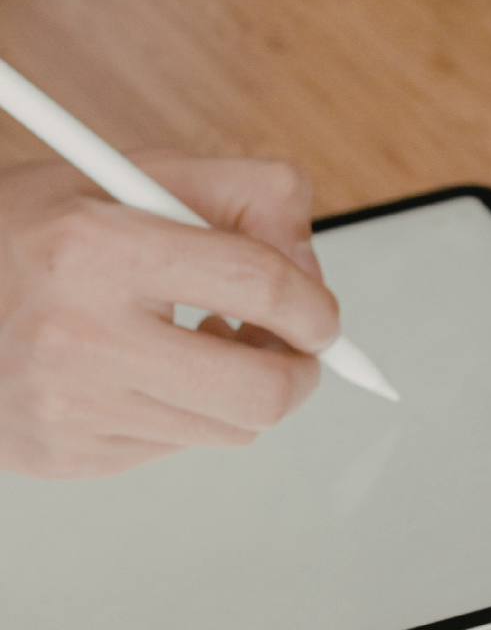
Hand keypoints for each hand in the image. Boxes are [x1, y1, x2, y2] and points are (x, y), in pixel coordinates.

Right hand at [0, 155, 339, 477]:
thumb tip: (311, 267)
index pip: (257, 285)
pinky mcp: (65, 454)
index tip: (322, 314)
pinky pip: (176, 447)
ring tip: (200, 341)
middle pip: (260, 391)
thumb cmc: (29, 232)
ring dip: (241, 389)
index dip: (315, 305)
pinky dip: (185, 410)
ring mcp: (68, 407)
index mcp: (96, 248)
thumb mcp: (130, 175)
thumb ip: (243, 195)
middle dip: (300, 372)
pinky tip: (145, 370)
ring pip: (230, 428)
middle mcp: (77, 335)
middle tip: (294, 347)